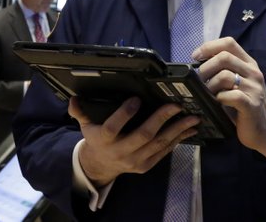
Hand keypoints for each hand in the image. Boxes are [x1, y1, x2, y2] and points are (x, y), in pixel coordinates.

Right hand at [69, 96, 200, 186]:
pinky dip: (177, 140)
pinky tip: (188, 130)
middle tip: (177, 105)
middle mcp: (121, 151)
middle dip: (162, 119)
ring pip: (159, 144)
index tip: (137, 99)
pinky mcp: (146, 166)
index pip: (113, 127)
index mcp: (104, 139)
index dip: (124, 114)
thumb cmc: (96, 139)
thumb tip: (73, 99)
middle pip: (144, 135)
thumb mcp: (85, 126)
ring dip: (178, 130)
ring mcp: (135, 161)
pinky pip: (164, 152)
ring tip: (193, 118)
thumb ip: (80, 112)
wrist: (101, 166)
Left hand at [194, 37, 265, 171]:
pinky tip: (218, 103)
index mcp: (249, 64)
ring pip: (225, 76)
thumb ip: (224, 71)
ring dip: (210, 85)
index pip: (229, 43)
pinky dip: (219, 98)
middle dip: (205, 67)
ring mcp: (254, 88)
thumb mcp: (237, 83)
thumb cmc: (246, 106)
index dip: (209, 47)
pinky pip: (230, 95)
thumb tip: (198, 64)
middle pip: (224, 57)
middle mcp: (253, 73)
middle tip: (199, 80)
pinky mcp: (252, 105)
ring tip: (208, 93)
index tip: (195, 56)